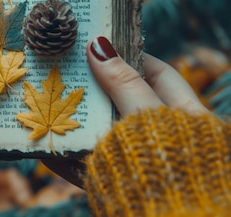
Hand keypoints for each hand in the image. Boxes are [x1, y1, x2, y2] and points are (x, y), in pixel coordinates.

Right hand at [42, 36, 206, 185]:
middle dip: (93, 88)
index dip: (129, 56)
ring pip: (102, 136)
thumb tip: (98, 44)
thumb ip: (123, 82)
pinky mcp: (120, 186)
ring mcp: (142, 161)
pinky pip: (90, 168)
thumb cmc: (174, 159)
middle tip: (63, 70)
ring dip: (76, 123)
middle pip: (123, 103)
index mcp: (186, 115)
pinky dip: (67, 158)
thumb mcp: (147, 114)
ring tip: (46, 106)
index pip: (157, 74)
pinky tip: (44, 150)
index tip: (99, 43)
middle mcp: (165, 137)